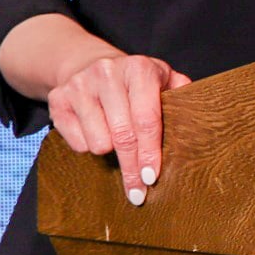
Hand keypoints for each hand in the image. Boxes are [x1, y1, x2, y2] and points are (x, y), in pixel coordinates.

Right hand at [46, 49, 190, 205]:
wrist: (89, 63)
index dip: (150, 152)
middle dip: (131, 167)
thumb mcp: (163, 80)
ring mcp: (80, 85)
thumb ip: (181, 96)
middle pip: (122, 135)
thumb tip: (197, 122)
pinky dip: (88, 145)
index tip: (151, 177)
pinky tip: (96, 133)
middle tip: (138, 191)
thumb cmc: (135, 81)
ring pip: (98, 141)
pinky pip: (76, 141)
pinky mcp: (57, 98)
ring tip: (116, 143)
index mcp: (140, 69)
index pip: (147, 119)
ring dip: (110, 153)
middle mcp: (108, 73)